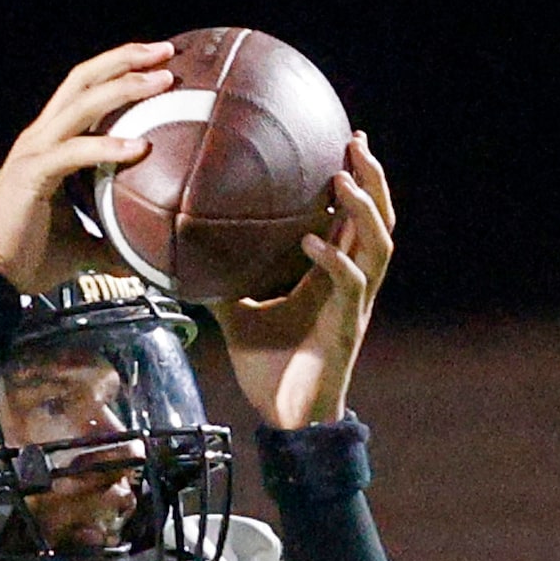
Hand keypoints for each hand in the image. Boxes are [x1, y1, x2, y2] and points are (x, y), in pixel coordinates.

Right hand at [0, 42, 173, 293]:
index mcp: (50, 142)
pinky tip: (140, 147)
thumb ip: (112, 243)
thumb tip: (144, 259)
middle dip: (125, 59)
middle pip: (83, 79)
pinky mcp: (32, 173)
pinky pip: (74, 151)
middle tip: (167, 52)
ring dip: (124, 86)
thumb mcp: (84, 246)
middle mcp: (41, 136)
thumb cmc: (31, 257)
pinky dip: (108, 146)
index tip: (159, 65)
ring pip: (81, 102)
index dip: (119, 71)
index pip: (85, 91)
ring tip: (163, 80)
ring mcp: (34, 150)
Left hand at [209, 133, 395, 427]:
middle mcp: (352, 285)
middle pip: (380, 220)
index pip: (356, 218)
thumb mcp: (235, 312)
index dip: (360, 179)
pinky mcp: (347, 329)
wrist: (286, 421)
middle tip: (356, 140)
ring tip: (343, 178)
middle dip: (373, 178)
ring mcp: (354, 306)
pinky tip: (311, 241)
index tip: (346, 139)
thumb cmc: (269, 371)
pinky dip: (334, 260)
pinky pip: (351, 285)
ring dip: (364, 209)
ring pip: (379, 246)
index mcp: (334, 277)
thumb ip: (219, 278)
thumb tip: (179, 250)